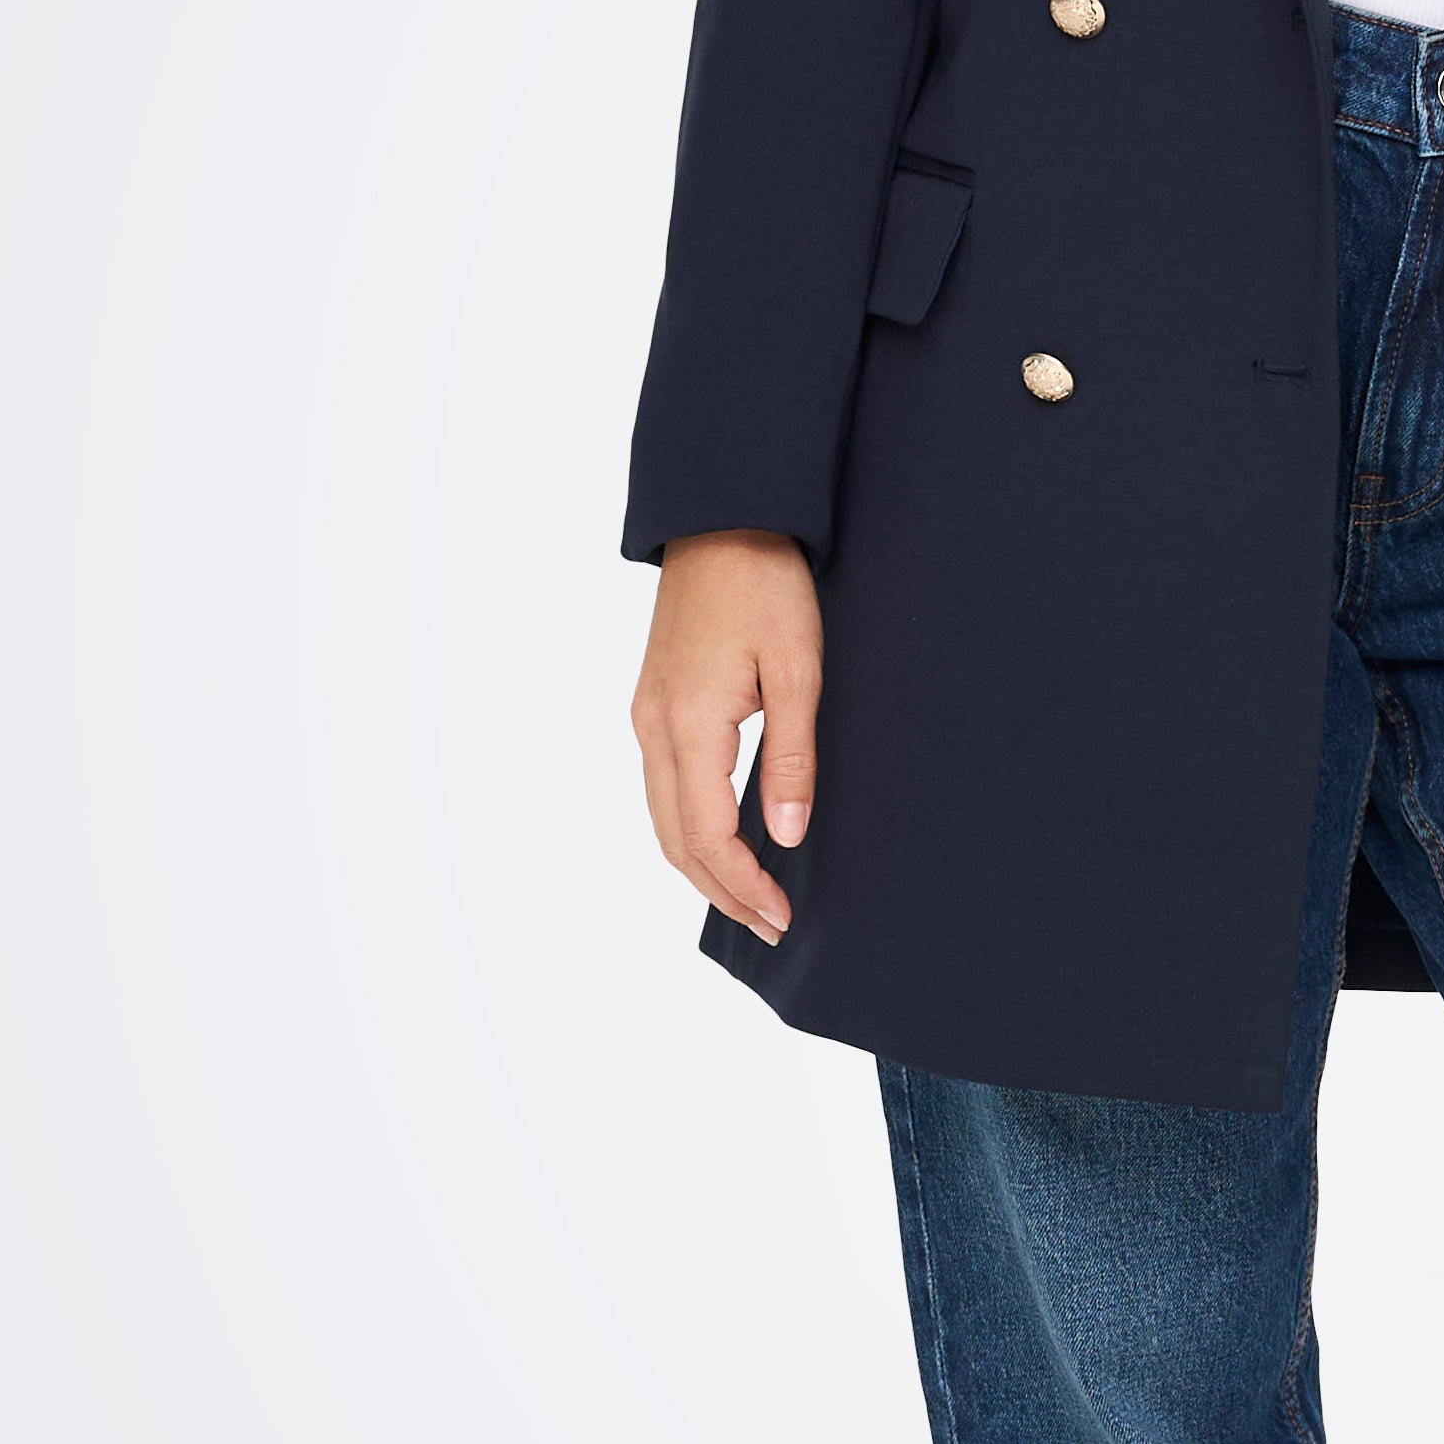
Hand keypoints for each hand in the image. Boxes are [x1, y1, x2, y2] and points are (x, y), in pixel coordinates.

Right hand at [632, 529, 821, 940]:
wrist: (724, 518)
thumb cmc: (766, 585)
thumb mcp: (796, 670)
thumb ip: (791, 759)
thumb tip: (786, 837)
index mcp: (688, 723)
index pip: (708, 834)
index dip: (743, 884)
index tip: (782, 916)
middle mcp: (653, 727)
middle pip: (675, 839)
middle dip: (721, 891)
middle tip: (770, 925)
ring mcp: (646, 714)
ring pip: (663, 817)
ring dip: (703, 865)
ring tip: (751, 896)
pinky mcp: (654, 701)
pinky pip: (663, 786)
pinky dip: (690, 828)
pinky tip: (725, 840)